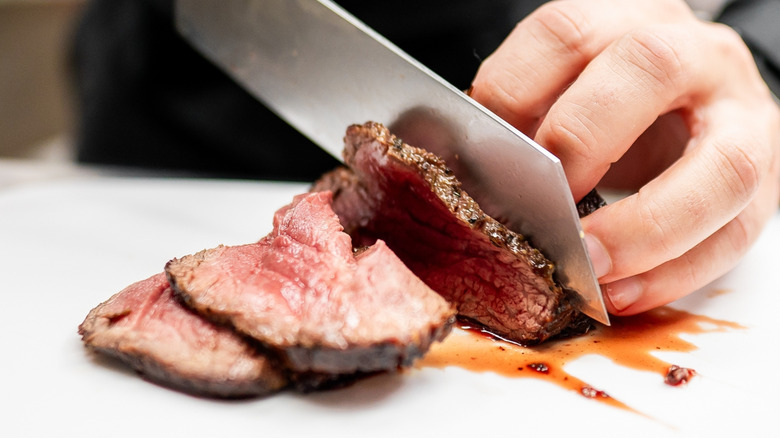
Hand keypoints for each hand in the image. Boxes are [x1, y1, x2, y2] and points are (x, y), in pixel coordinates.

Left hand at [469, 0, 779, 314]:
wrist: (704, 106)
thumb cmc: (620, 105)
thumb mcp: (571, 90)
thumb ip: (528, 119)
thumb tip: (472, 177)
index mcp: (627, 20)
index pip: (565, 33)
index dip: (515, 95)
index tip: (487, 158)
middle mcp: (693, 54)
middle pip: (649, 68)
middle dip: (583, 141)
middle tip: (542, 203)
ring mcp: (742, 116)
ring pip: (719, 167)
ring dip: (643, 228)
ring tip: (587, 263)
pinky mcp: (765, 181)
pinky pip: (734, 234)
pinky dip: (672, 273)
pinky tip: (622, 292)